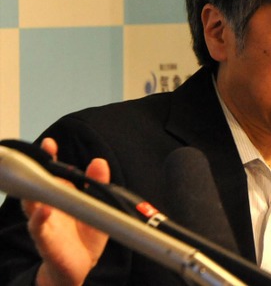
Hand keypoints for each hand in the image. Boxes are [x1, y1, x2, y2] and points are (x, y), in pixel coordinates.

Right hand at [21, 138, 110, 285]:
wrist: (80, 266)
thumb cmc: (85, 235)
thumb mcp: (97, 207)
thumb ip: (97, 184)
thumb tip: (99, 161)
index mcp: (60, 197)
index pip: (51, 174)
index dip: (48, 158)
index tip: (49, 144)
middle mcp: (48, 207)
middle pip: (38, 186)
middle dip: (37, 171)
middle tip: (39, 156)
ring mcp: (44, 224)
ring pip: (32, 206)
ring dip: (34, 193)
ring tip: (40, 181)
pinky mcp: (45, 242)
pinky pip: (38, 229)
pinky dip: (39, 219)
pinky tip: (43, 211)